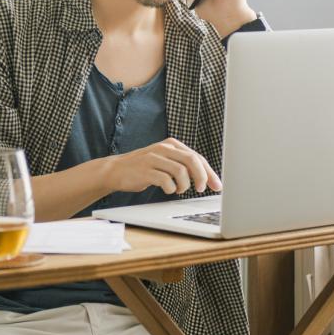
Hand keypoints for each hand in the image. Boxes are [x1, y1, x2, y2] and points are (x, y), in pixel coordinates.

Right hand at [102, 138, 222, 196]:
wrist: (116, 170)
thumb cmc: (144, 168)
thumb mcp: (165, 161)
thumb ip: (182, 165)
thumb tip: (205, 177)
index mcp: (171, 144)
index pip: (196, 157)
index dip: (209, 172)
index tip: (216, 185)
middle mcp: (164, 148)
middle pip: (192, 160)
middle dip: (202, 177)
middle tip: (201, 189)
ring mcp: (154, 158)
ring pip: (180, 171)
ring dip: (184, 185)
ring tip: (179, 190)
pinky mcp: (145, 170)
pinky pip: (165, 180)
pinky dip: (171, 188)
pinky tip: (168, 190)